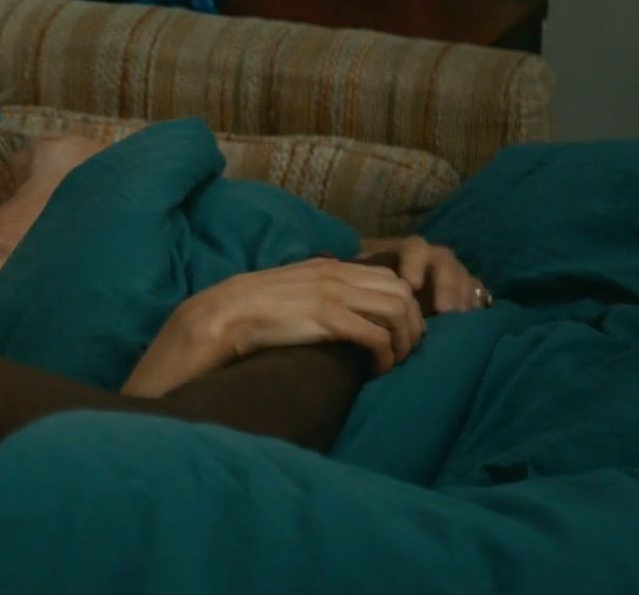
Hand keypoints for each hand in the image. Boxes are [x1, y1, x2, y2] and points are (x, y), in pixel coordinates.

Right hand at [121, 258, 424, 396]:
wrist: (225, 313)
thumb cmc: (256, 309)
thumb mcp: (294, 289)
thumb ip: (319, 290)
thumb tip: (339, 307)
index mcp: (332, 267)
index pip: (391, 278)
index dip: (405, 307)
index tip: (398, 334)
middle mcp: (339, 275)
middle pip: (403, 294)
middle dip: (413, 326)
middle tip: (403, 352)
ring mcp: (335, 295)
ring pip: (398, 312)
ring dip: (403, 342)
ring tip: (391, 363)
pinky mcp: (328, 318)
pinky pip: (376, 336)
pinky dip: (385, 356)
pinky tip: (375, 370)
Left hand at [356, 236, 488, 315]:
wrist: (395, 292)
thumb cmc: (370, 286)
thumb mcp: (362, 278)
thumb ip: (358, 279)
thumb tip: (340, 283)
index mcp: (407, 251)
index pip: (414, 247)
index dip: (414, 263)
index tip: (410, 285)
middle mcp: (433, 258)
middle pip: (446, 262)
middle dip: (447, 285)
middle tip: (445, 310)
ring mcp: (453, 273)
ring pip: (465, 277)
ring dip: (463, 298)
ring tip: (457, 320)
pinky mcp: (466, 289)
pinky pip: (478, 293)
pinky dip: (476, 305)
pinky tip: (473, 321)